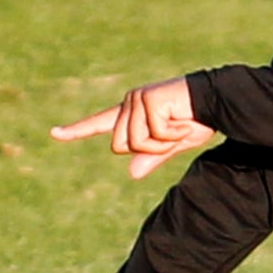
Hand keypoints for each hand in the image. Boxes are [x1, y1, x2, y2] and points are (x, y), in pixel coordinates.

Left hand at [52, 76, 213, 177]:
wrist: (217, 101)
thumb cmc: (196, 119)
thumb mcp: (172, 144)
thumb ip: (151, 157)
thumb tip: (132, 173)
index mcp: (131, 113)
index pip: (99, 123)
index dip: (76, 130)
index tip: (55, 133)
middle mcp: (129, 103)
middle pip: (120, 146)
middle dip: (149, 148)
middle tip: (172, 134)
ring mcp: (137, 99)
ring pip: (135, 143)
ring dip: (162, 142)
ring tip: (179, 125)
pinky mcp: (149, 100)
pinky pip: (153, 135)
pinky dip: (172, 135)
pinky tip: (183, 120)